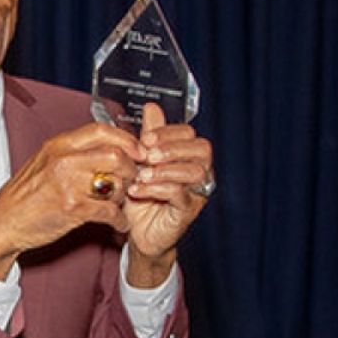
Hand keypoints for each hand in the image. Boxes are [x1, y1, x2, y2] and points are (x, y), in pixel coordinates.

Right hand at [0, 122, 144, 278]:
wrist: (3, 222)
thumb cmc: (25, 195)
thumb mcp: (45, 162)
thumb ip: (73, 152)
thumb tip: (108, 147)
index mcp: (58, 145)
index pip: (101, 130)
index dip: (126, 139)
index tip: (138, 150)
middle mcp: (63, 160)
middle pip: (115, 154)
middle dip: (131, 169)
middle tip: (131, 180)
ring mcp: (68, 184)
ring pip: (115, 182)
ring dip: (125, 195)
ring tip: (120, 202)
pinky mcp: (72, 209)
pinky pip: (109, 211)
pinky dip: (119, 220)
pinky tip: (118, 223)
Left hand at [123, 103, 212, 285]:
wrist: (136, 231)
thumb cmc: (141, 195)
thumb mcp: (140, 162)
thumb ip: (149, 136)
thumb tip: (152, 107)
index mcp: (188, 156)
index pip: (190, 134)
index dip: (169, 133)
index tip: (146, 138)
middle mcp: (199, 172)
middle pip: (202, 149)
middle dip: (173, 148)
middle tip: (147, 154)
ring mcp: (196, 193)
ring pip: (195, 172)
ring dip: (166, 169)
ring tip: (141, 174)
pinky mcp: (187, 212)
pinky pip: (180, 195)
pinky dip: (157, 189)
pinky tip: (137, 190)